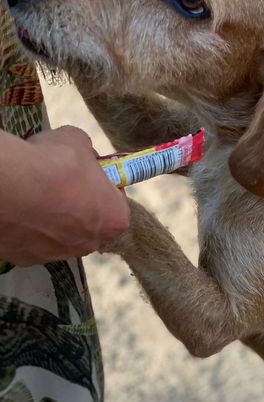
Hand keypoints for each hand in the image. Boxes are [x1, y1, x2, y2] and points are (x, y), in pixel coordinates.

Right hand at [0, 125, 129, 265]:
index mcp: (114, 220)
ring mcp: (58, 255)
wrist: (9, 186)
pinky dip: (26, 227)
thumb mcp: (78, 142)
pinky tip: (18, 208)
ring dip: (51, 218)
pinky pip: (31, 241)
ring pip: (59, 234)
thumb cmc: (54, 164)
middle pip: (88, 222)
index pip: (116, 203)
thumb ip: (86, 154)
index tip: (87, 174)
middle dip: (77, 205)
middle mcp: (91, 244)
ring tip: (33, 194)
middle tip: (58, 184)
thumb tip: (82, 155)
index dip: (101, 186)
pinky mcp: (27, 259)